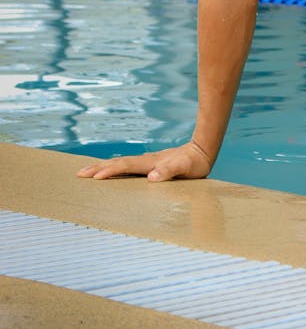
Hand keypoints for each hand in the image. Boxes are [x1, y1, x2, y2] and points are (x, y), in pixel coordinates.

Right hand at [76, 140, 211, 182]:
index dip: (110, 171)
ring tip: (87, 173)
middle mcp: (145, 161)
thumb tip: (151, 177)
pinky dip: (114, 169)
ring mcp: (146, 162)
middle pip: (117, 163)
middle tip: (79, 174)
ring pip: (120, 164)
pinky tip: (110, 173)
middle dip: (98, 168)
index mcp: (150, 163)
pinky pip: (127, 168)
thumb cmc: (194, 163)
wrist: (202, 150)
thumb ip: (170, 171)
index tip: (94, 178)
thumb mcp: (185, 168)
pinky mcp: (149, 166)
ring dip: (103, 168)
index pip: (125, 166)